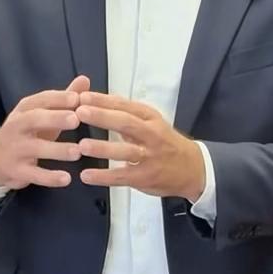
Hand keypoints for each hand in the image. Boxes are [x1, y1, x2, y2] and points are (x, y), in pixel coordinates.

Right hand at [0, 77, 89, 190]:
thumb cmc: (25, 133)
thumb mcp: (41, 114)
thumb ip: (63, 99)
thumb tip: (85, 80)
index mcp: (24, 109)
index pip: (40, 100)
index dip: (58, 99)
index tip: (77, 98)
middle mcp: (17, 126)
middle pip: (34, 120)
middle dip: (54, 119)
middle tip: (76, 119)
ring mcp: (15, 149)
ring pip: (36, 148)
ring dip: (57, 150)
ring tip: (77, 152)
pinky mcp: (16, 170)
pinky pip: (34, 174)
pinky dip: (50, 177)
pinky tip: (66, 179)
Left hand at [76, 92, 205, 199]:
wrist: (193, 168)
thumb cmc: (165, 142)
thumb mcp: (151, 122)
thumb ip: (125, 114)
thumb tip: (94, 101)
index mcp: (150, 118)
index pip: (125, 105)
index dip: (103, 100)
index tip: (82, 96)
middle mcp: (151, 135)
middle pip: (126, 123)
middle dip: (102, 117)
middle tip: (79, 113)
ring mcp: (149, 157)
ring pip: (126, 151)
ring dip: (103, 148)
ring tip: (82, 145)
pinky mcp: (145, 177)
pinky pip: (122, 177)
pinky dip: (104, 177)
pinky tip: (86, 175)